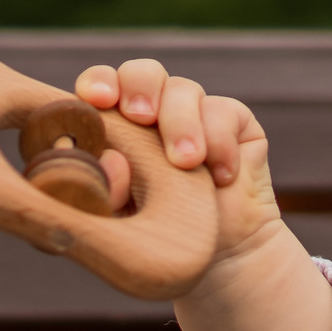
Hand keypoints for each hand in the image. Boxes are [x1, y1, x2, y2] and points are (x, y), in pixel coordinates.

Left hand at [75, 58, 279, 267]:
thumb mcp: (124, 222)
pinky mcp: (233, 121)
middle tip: (141, 117)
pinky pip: (223, 111)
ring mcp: (193, 112)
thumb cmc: (161, 239)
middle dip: (140, 88)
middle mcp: (153, 113)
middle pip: (141, 72)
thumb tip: (111, 161)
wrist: (221, 257)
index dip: (98, 83)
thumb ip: (109, 193)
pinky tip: (220, 177)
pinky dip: (220, 142)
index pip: (100, 88)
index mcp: (115, 128)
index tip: (98, 99)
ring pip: (183, 90)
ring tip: (187, 163)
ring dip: (182, 124)